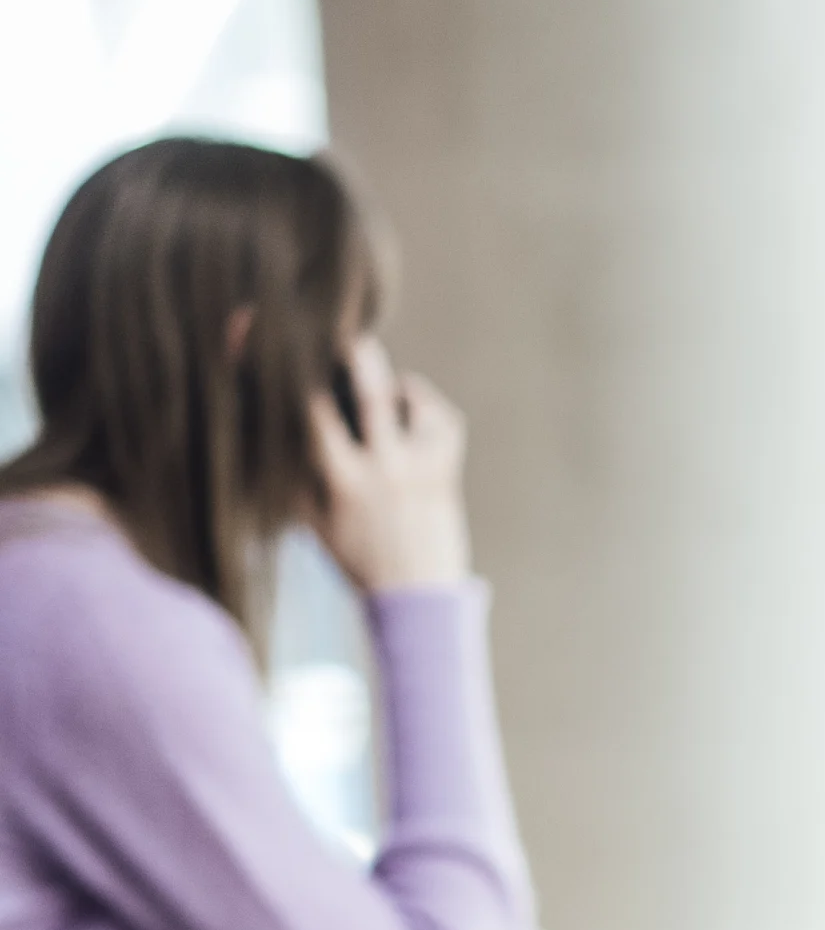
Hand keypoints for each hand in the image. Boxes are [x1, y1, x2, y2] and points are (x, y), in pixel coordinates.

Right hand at [306, 333, 470, 592]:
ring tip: (385, 390)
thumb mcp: (312, 520)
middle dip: (359, 356)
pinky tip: (412, 410)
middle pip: (372, 395)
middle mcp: (383, 469)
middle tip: (347, 332)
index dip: (295, 376)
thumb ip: (294, 474)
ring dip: (398, 386)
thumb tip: (271, 426)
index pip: (314, 414)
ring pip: (415, 402)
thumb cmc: (356, 556)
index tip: (285, 347)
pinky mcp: (447, 473)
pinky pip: (444, 420)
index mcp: (341, 481)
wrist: (416, 597)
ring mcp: (421, 469)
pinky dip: (427, 407)